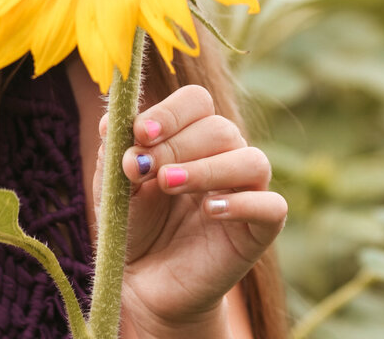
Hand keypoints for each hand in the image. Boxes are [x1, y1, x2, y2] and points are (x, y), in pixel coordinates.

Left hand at [93, 84, 286, 337]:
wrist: (144, 281)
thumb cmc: (132, 223)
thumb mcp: (114, 185)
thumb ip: (114, 153)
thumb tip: (111, 124)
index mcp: (189, 136)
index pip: (195, 102)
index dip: (170, 112)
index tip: (139, 133)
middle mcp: (223, 156)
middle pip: (220, 128)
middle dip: (178, 144)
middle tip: (146, 169)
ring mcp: (246, 191)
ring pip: (252, 161)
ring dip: (208, 168)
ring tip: (168, 184)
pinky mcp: (260, 230)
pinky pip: (272, 206)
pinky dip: (244, 203)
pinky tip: (209, 210)